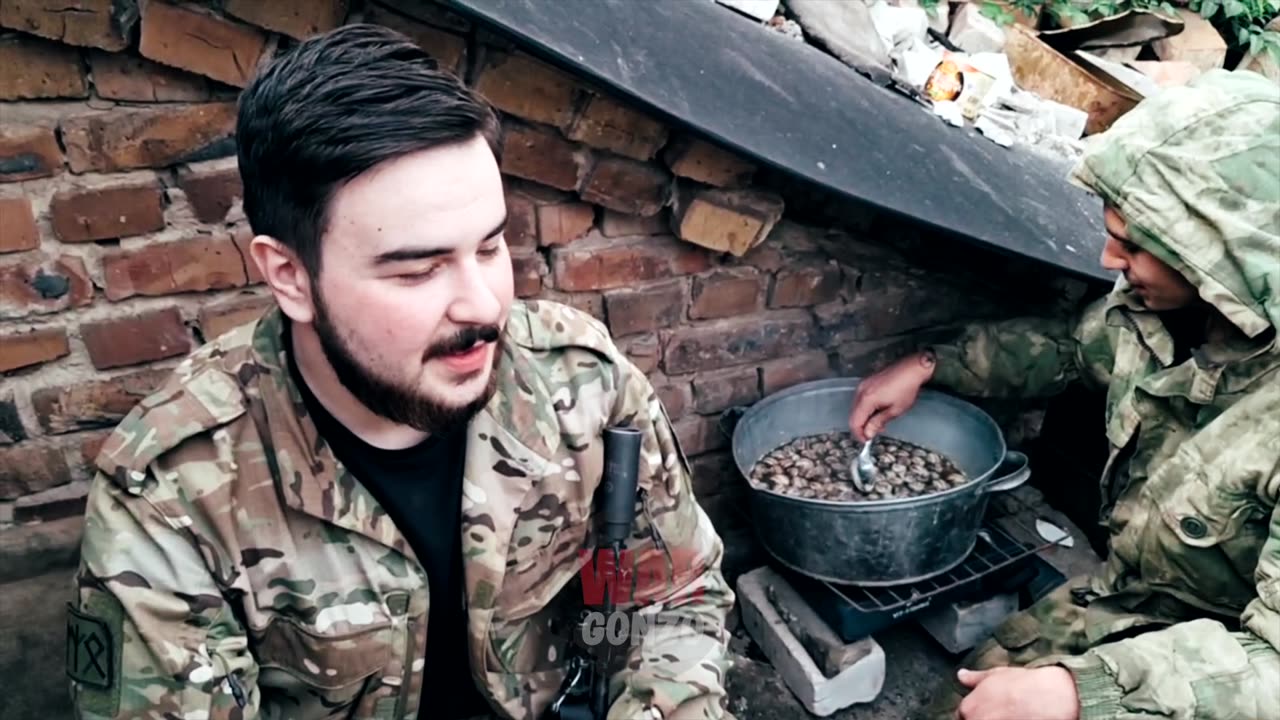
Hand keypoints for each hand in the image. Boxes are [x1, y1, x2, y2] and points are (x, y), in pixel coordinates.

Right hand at [847, 350, 934, 441]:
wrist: (911, 368)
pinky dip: (865, 409)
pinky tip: (877, 411)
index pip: (855, 422)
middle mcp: (860, 391)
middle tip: (874, 433)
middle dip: (861, 427)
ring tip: (879, 422)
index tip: (866, 441)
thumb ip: (878, 423)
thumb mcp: (895, 410)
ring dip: (864, 418)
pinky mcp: (866, 382)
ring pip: (856, 408)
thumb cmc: (906, 389)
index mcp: (866, 399)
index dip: (859, 434)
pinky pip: (860, 399)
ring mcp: (862, 385)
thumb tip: (868, 434)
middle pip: (853, 415)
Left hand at [955, 666, 1079, 719]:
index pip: (963, 717)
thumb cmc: (1023, 684)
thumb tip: (961, 675)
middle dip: (984, 719)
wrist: (1050, 698)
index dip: (978, 714)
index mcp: (968, 709)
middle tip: (1004, 714)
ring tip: (1014, 717)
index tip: (991, 711)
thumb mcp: (996, 675)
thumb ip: (974, 678)